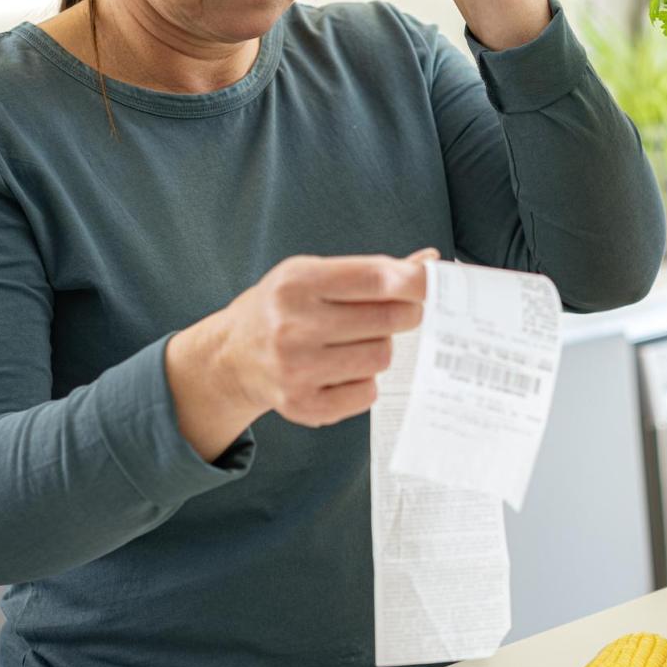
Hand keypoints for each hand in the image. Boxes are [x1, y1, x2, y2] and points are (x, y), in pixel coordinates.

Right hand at [167, 249, 437, 458]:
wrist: (232, 356)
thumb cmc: (282, 308)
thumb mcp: (313, 274)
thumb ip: (371, 270)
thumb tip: (429, 261)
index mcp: (296, 283)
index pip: (376, 280)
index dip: (415, 282)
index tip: (434, 284)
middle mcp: (292, 326)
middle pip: (387, 320)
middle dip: (405, 314)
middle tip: (400, 313)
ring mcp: (296, 370)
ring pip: (381, 357)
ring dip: (380, 348)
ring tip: (357, 342)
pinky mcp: (303, 405)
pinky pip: (367, 392)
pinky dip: (364, 381)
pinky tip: (342, 369)